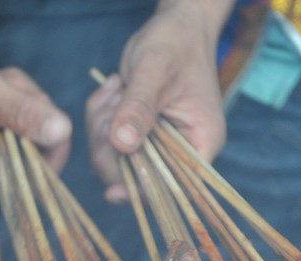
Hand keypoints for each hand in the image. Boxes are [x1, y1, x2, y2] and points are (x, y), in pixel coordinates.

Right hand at [0, 1, 71, 186]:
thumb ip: (23, 115)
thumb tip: (63, 132)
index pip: (32, 177)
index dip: (48, 145)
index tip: (42, 111)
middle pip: (36, 148)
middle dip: (28, 108)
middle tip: (5, 86)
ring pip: (31, 125)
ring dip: (21, 94)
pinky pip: (20, 113)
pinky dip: (14, 91)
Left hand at [86, 0, 231, 202]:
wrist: (174, 28)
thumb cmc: (175, 43)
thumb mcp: (154, 71)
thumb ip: (139, 107)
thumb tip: (123, 145)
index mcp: (200, 143)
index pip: (172, 186)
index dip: (141, 192)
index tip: (112, 193)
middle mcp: (179, 151)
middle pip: (133, 176)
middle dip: (111, 144)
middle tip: (113, 101)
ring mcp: (155, 145)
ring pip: (112, 159)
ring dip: (102, 124)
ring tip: (116, 89)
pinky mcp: (136, 135)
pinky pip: (105, 141)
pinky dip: (100, 116)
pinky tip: (113, 89)